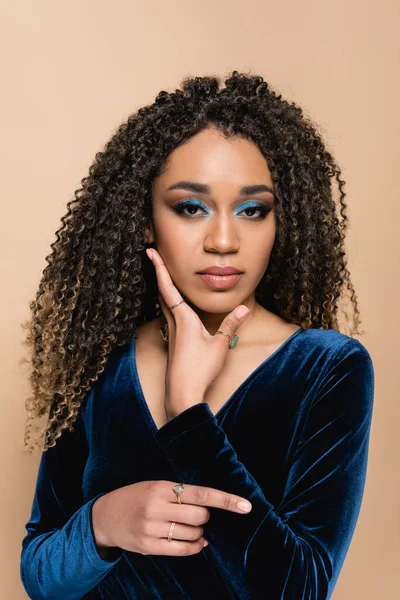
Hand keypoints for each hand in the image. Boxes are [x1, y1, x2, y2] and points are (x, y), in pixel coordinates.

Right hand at [92, 480, 252, 556]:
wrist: (104, 516)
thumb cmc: (136, 497)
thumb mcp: (155, 486)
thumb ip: (180, 494)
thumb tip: (210, 510)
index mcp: (160, 488)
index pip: (200, 493)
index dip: (225, 500)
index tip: (246, 506)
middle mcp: (156, 507)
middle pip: (200, 516)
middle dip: (205, 516)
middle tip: (194, 514)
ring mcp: (151, 528)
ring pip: (193, 534)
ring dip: (199, 532)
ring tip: (188, 527)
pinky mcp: (148, 546)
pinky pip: (183, 550)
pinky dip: (195, 546)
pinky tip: (196, 542)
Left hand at [146, 248, 249, 415]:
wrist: (181, 393)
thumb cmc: (199, 370)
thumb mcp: (219, 346)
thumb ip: (231, 325)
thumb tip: (244, 308)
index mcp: (183, 318)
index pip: (168, 287)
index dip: (159, 268)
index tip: (150, 252)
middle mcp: (173, 323)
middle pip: (162, 292)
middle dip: (158, 273)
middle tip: (153, 256)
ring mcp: (171, 333)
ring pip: (163, 304)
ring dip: (162, 288)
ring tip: (162, 275)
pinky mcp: (173, 342)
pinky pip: (168, 316)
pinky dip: (168, 303)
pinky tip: (173, 307)